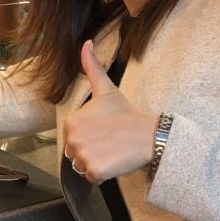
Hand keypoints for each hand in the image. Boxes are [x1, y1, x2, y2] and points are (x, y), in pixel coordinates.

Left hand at [62, 40, 158, 184]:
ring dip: (96, 163)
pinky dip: (102, 175)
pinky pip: (91, 178)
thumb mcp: (106, 88)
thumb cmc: (126, 113)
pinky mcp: (94, 171)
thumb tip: (86, 42)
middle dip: (90, 151)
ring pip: (82, 167)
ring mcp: (83, 155)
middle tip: (109, 142)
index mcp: (71, 120)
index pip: (73, 138)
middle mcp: (72, 138)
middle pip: (75, 154)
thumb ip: (91, 66)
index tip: (104, 130)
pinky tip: (114, 162)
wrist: (148, 134)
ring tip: (112, 151)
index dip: (89, 137)